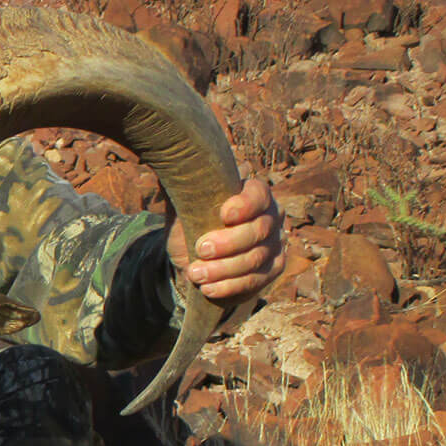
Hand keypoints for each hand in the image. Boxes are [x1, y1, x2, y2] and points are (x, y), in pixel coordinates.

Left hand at [167, 178, 285, 300]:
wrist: (194, 253)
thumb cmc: (191, 219)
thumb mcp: (183, 201)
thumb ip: (182, 181)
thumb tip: (170, 157)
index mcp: (254, 193)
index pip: (259, 195)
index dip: (245, 205)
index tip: (223, 214)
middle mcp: (272, 216)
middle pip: (259, 231)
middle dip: (228, 243)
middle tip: (200, 249)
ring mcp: (275, 244)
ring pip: (256, 259)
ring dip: (224, 269)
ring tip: (195, 273)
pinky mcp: (272, 269)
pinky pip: (257, 281)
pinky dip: (231, 287)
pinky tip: (208, 288)